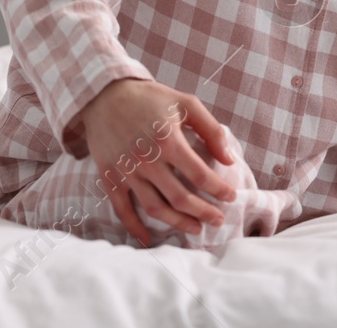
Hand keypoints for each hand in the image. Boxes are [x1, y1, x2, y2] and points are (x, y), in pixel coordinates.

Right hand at [73, 77, 237, 246]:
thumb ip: (211, 129)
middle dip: (203, 212)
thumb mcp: (186, 104)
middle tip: (218, 220)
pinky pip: (123, 211)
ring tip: (195, 229)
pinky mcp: (110, 179)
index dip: (218, 189)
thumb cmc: (151, 99)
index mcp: (168, 141)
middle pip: (180, 198)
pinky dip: (135, 228)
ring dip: (178, 223)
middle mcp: (147, 160)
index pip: (200, 175)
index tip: (230, 197)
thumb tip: (229, 159)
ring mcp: (126, 172)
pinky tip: (149, 240)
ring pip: (155, 208)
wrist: (106, 96)